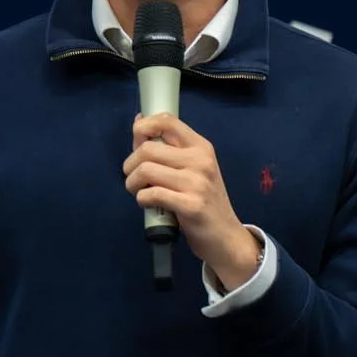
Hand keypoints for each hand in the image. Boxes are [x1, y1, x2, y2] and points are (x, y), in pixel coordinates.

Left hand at [125, 114, 262, 287]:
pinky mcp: (190, 205)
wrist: (226, 236)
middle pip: (148, 148)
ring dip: (132, 183)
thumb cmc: (205, 201)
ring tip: (137, 191)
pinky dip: (141, 199)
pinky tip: (147, 204)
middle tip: (133, 177)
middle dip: (130, 164)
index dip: (143, 127)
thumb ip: (169, 149)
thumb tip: (138, 123)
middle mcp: (200, 160)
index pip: (167, 120)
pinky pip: (151, 194)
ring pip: (145, 170)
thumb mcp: (195, 169)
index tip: (137, 143)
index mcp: (201, 147)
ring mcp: (197, 183)